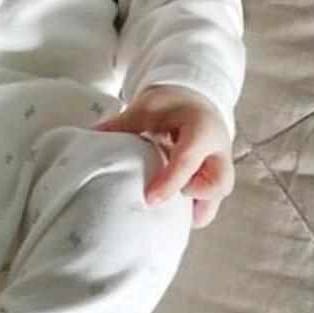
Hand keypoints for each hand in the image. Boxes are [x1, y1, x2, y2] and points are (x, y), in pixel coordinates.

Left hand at [94, 84, 234, 227]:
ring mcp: (221, 167)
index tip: (149, 198)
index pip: (188, 160)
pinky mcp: (216, 179)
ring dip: (193, 208)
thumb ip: (122, 123)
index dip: (169, 182)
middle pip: (218, 184)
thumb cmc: (171, 105)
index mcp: (202, 129)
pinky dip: (192, 210)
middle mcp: (218, 151)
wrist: (194, 102)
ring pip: (217, 199)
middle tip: (165, 193)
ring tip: (167, 207)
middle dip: (193, 197)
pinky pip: (209, 204)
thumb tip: (92, 136)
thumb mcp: (146, 107)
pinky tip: (171, 210)